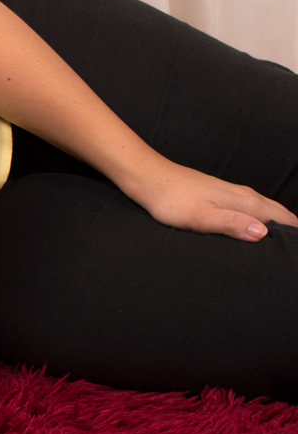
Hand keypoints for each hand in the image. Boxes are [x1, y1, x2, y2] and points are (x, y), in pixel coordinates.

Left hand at [133, 160, 297, 241]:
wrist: (150, 179)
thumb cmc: (172, 200)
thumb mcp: (201, 217)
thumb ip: (232, 224)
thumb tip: (264, 234)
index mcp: (245, 202)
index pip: (284, 220)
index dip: (294, 236)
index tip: (296, 255)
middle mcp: (244, 195)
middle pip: (279, 214)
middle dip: (292, 232)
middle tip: (293, 254)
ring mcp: (233, 193)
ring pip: (267, 210)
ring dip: (279, 225)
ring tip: (285, 245)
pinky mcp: (221, 195)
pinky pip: (252, 208)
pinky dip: (263, 219)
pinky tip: (257, 229)